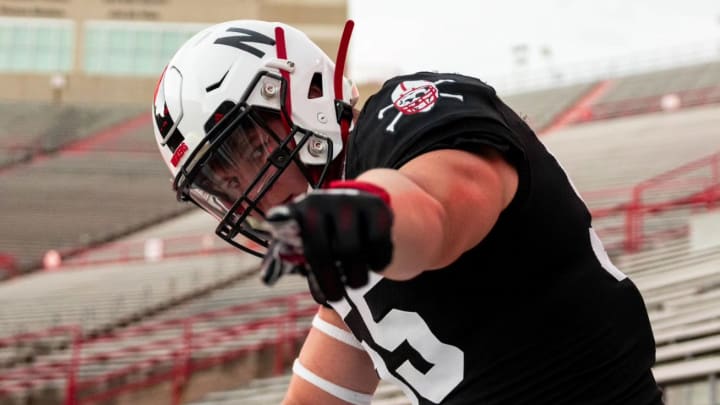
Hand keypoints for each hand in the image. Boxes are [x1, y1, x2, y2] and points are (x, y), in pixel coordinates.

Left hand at [260, 181, 393, 301]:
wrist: (357, 204)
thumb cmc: (325, 233)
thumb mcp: (305, 240)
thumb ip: (290, 257)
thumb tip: (270, 279)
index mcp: (299, 210)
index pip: (290, 229)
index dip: (294, 246)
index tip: (314, 286)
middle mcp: (322, 200)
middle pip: (323, 249)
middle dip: (330, 280)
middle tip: (336, 297)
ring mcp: (351, 201)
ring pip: (353, 249)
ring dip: (356, 276)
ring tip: (354, 282)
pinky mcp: (377, 207)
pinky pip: (379, 243)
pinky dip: (378, 261)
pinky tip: (372, 264)